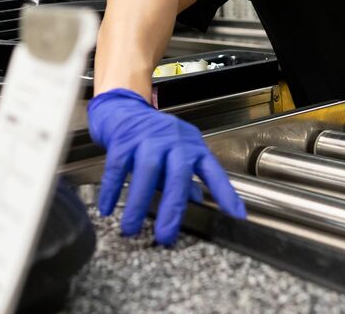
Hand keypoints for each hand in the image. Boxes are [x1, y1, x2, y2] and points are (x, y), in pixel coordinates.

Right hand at [88, 88, 246, 245]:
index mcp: (192, 146)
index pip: (212, 170)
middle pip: (178, 174)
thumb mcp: (174, 154)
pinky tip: (107, 208)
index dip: (225, 192)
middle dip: (172, 207)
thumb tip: (199, 200)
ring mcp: (148, 137)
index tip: (237, 215)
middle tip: (165, 236)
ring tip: (131, 228)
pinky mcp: (123, 138)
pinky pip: (118, 166)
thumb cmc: (152, 136)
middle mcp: (174, 140)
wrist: (123, 108)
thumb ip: (184, 177)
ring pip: (147, 171)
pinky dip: (112, 189)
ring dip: (139, 202)